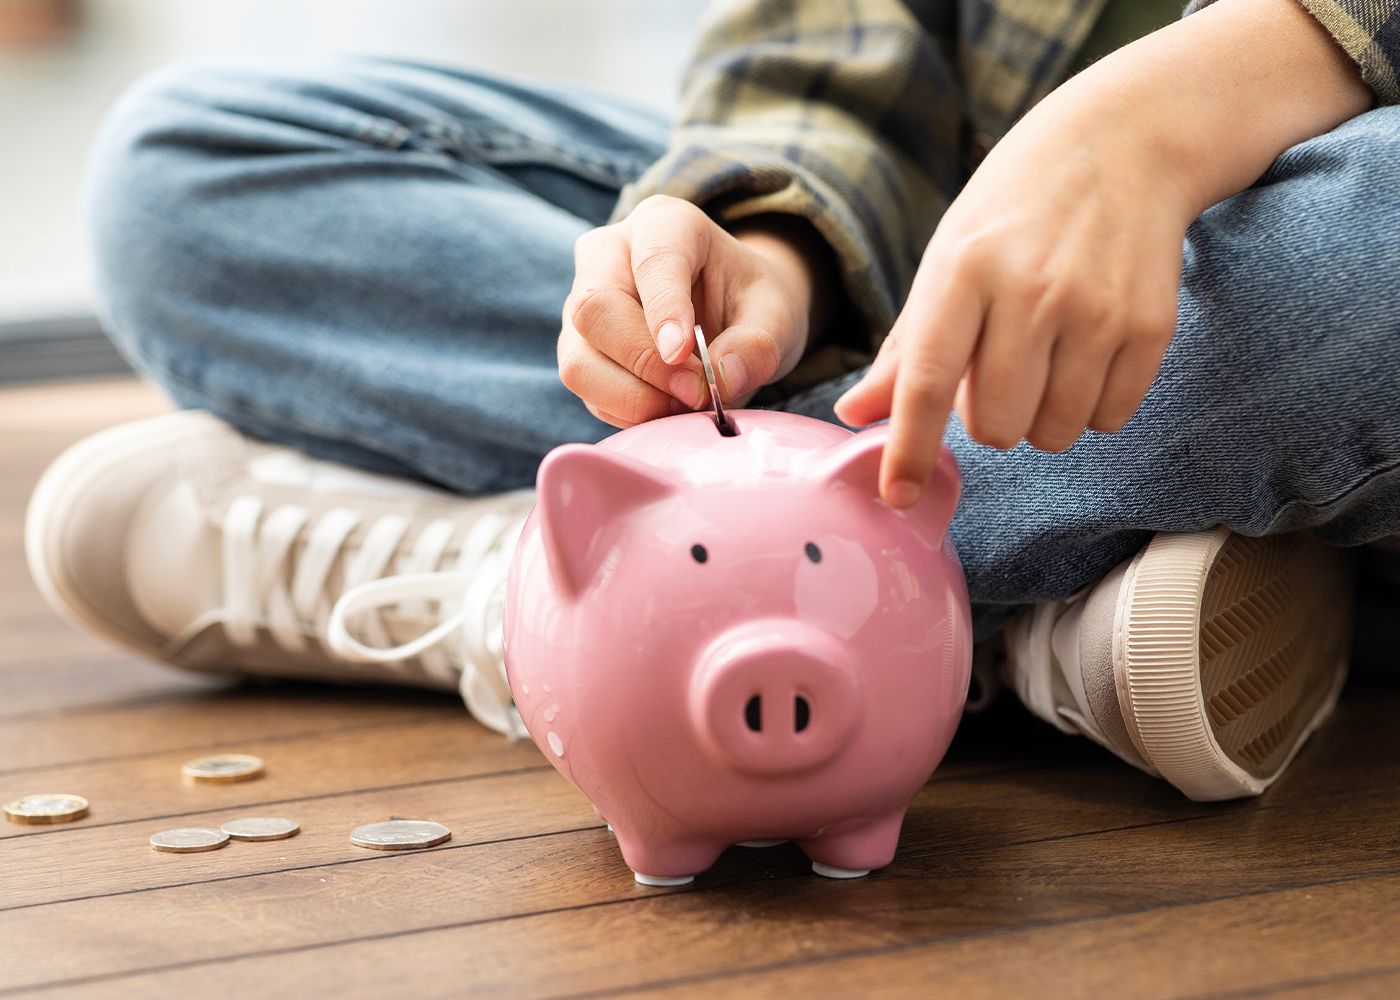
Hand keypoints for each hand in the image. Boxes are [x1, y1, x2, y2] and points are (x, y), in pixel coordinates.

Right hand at [558, 196, 825, 427]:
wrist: (728, 314)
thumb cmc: (748, 303)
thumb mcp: (776, 316)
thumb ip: (757, 345)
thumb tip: (721, 381)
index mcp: (664, 224)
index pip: (652, 261)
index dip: (664, 311)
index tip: (683, 354)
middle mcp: (608, 255)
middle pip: (594, 309)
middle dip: (644, 363)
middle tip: (696, 393)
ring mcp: (583, 304)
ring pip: (578, 359)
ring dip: (631, 397)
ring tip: (683, 405)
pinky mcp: (578, 350)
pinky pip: (586, 390)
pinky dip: (626, 411)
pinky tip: (665, 408)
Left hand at [834, 90, 1190, 506]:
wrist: (1124, 145)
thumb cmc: (1013, 212)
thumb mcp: (947, 259)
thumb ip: (903, 348)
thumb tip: (853, 415)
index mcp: (962, 271)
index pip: (925, 382)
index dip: (909, 449)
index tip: (898, 496)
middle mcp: (1029, 291)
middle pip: (995, 426)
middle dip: (988, 421)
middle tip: (997, 374)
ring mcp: (1095, 309)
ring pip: (1053, 433)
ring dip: (1040, 419)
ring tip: (1043, 364)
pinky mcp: (1149, 325)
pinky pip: (1108, 418)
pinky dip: (1090, 408)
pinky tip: (1086, 357)